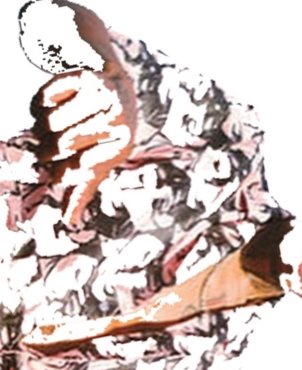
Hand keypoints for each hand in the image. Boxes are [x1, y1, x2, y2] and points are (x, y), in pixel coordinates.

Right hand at [31, 68, 134, 226]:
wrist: (121, 89)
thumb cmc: (109, 136)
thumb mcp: (103, 162)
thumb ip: (84, 189)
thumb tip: (69, 220)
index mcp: (123, 145)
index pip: (82, 167)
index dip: (63, 175)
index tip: (56, 175)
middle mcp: (116, 119)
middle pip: (63, 144)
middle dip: (47, 153)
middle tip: (45, 154)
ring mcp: (101, 96)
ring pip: (51, 121)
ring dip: (40, 129)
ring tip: (46, 132)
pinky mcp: (85, 76)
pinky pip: (47, 95)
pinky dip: (39, 105)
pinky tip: (47, 109)